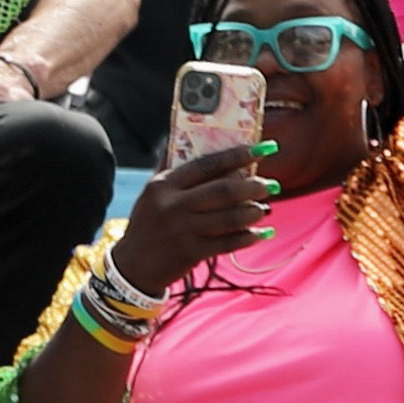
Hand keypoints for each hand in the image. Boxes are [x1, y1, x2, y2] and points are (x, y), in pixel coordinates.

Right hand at [110, 141, 271, 293]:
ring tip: (264, 208)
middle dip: (252, 186)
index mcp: (164, 185)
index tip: (262, 148)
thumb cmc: (147, 224)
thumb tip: (190, 137)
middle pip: (222, 191)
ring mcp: (182, 230)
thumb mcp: (152, 193)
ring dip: (254, 212)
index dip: (238, 155)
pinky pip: (228, 243)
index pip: (206, 164)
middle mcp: (173, 205)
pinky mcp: (191, 253)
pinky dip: (249, 237)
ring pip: (229, 218)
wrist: (133, 266)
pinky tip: (262, 233)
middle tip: (270, 184)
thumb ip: (170, 168)